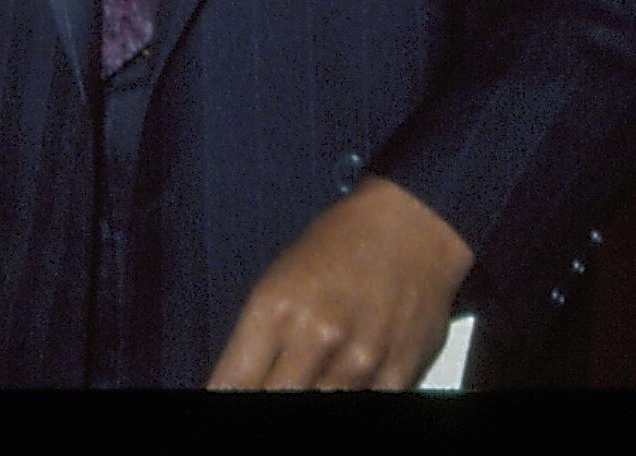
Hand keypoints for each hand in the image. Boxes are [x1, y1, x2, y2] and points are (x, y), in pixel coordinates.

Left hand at [211, 177, 474, 387]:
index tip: (225, 399)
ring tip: (305, 379)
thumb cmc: (337, 248)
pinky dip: (351, 397)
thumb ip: (258, 339)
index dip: (226, 396)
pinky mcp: (399, 372)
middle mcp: (316, 335)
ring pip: (321, 409)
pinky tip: (343, 382)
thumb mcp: (278, 280)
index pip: (233, 382)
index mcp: (274, 308)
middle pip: (275, 400)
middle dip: (266, 399)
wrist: (410, 227)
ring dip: (309, 398)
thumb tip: (237, 384)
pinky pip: (367, 405)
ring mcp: (360, 358)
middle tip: (268, 387)